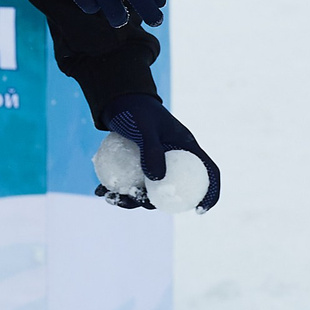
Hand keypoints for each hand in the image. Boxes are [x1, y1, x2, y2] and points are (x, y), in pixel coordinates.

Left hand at [93, 94, 219, 212]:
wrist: (115, 98)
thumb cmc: (135, 109)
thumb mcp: (144, 127)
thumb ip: (151, 150)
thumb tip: (157, 180)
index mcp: (186, 148)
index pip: (207, 172)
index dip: (209, 192)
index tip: (199, 211)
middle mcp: (173, 159)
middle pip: (173, 189)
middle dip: (154, 204)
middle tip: (135, 202)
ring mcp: (155, 163)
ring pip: (148, 190)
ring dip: (130, 199)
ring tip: (110, 197)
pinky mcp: (137, 164)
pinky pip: (130, 182)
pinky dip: (116, 189)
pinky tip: (99, 191)